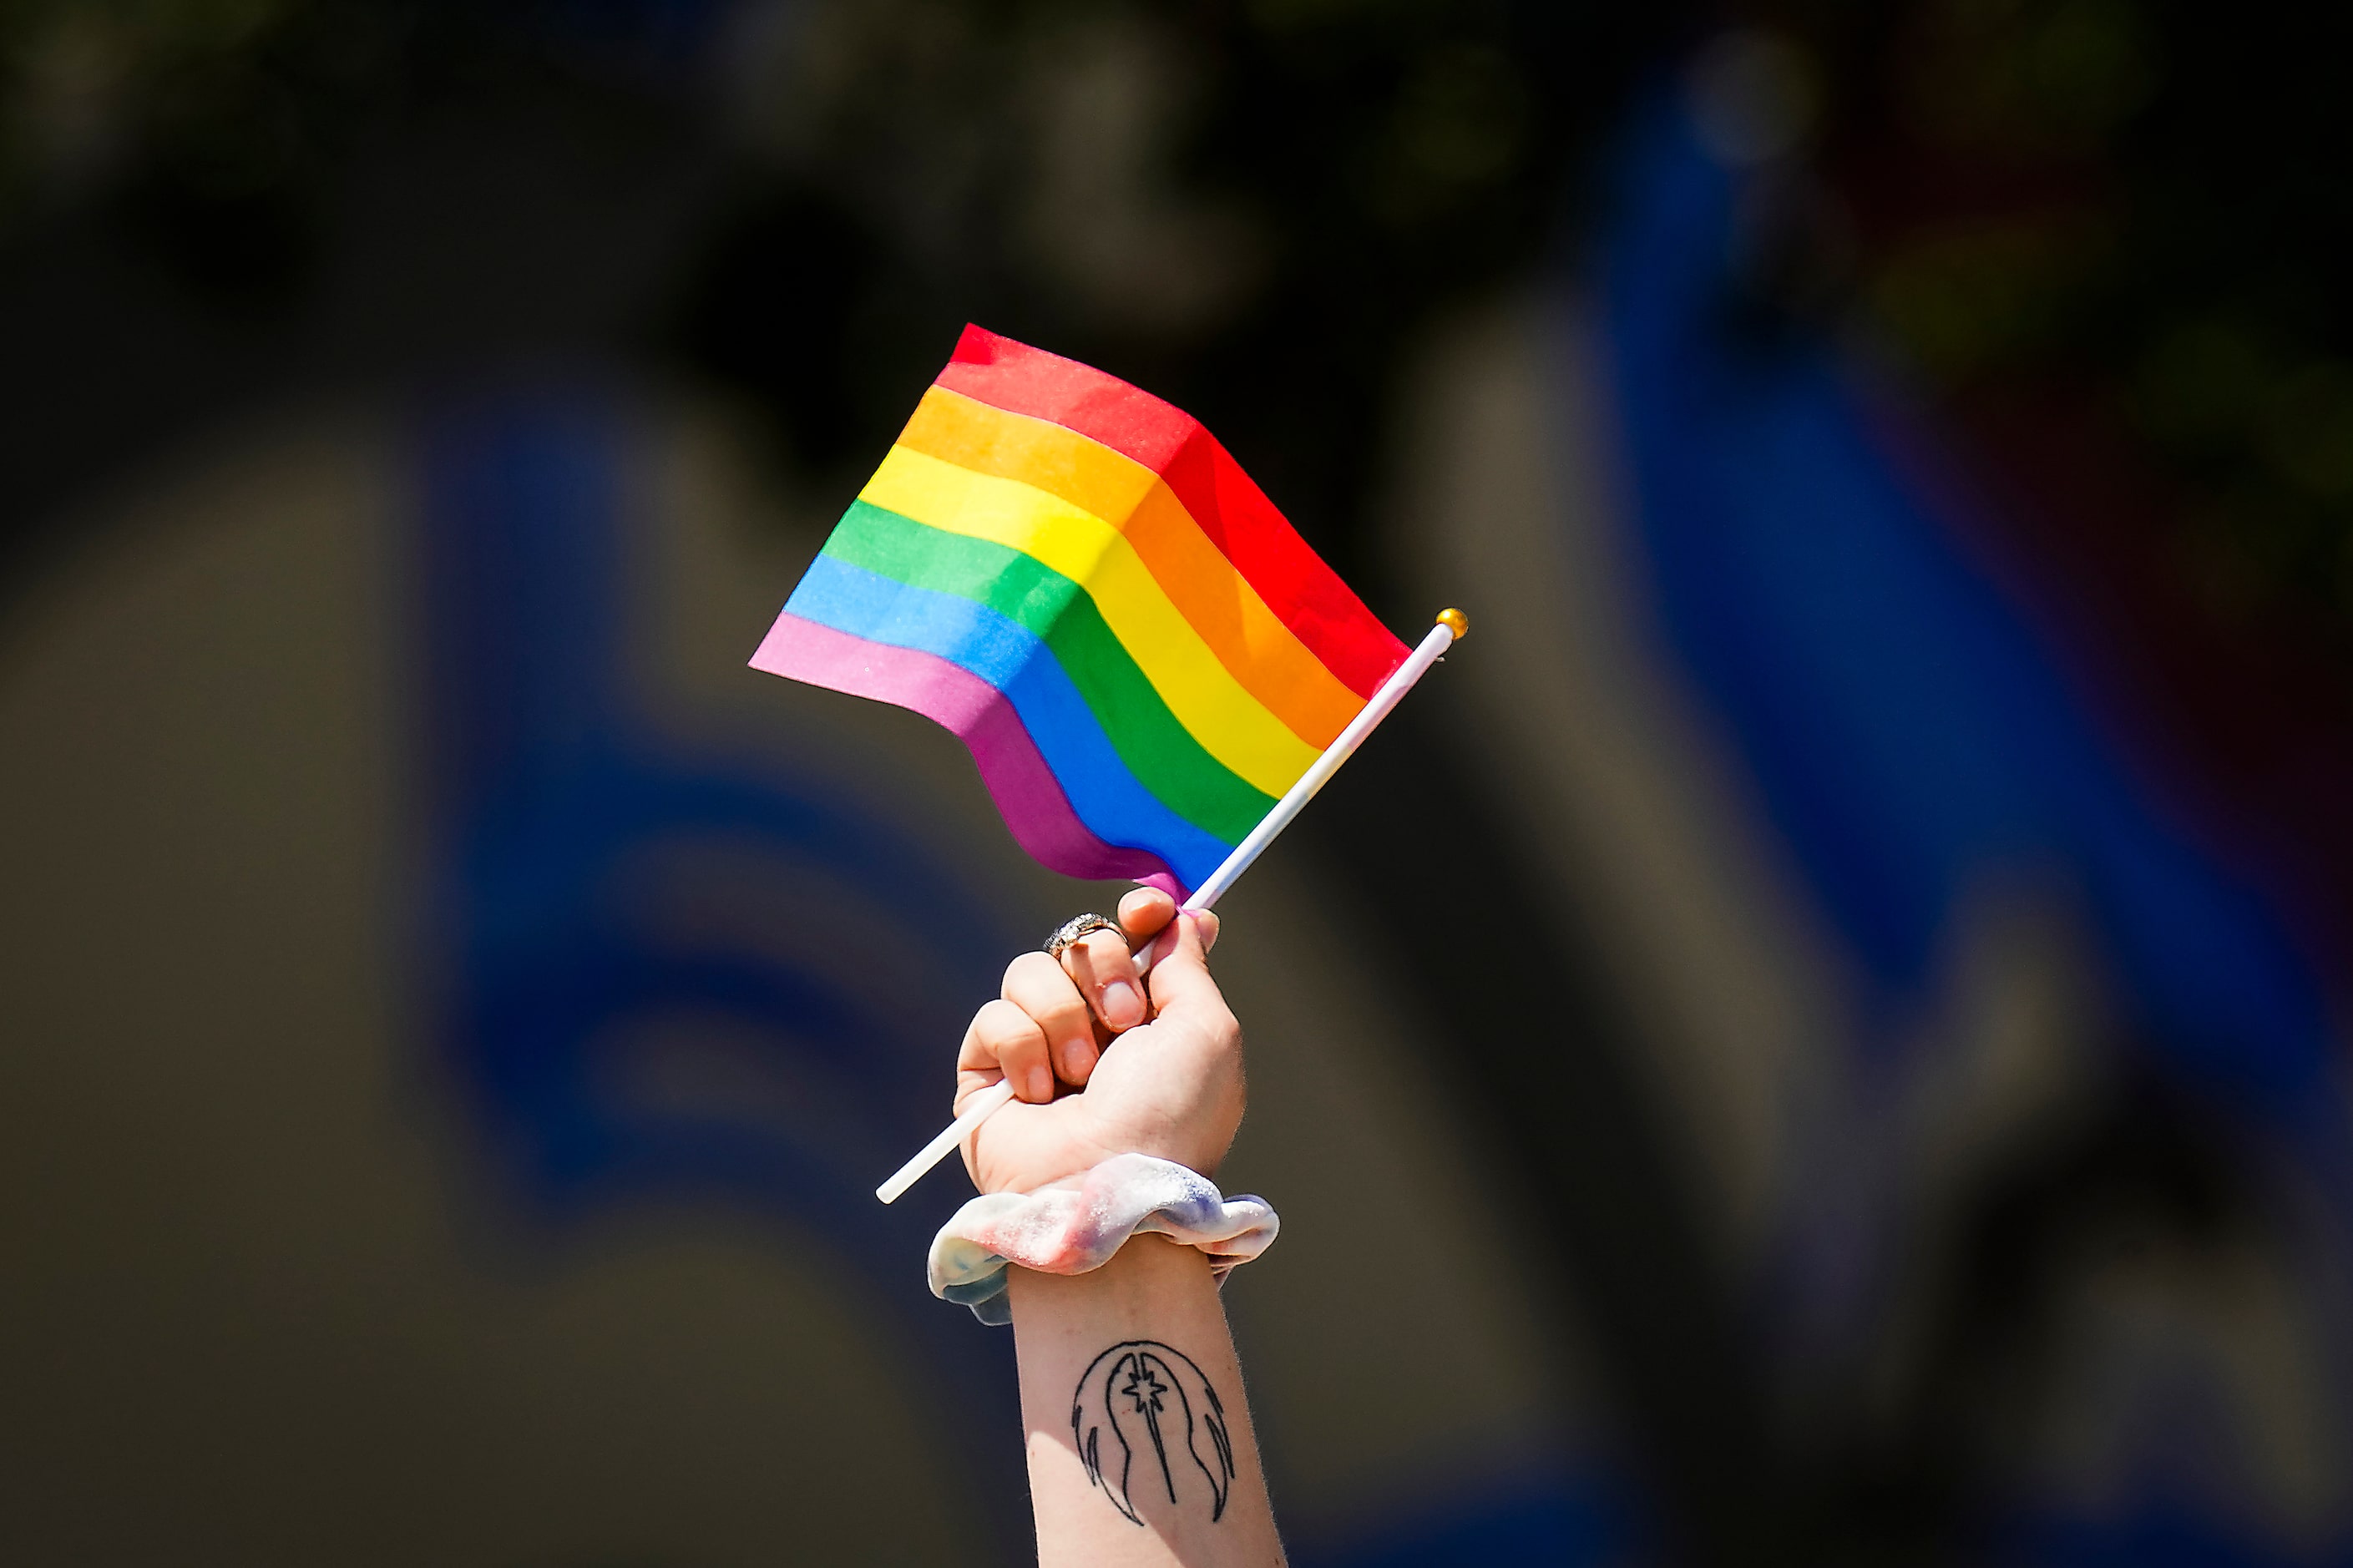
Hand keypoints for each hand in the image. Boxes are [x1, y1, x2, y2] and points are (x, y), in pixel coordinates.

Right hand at [957, 887, 1240, 1195]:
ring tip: (1079, 1075)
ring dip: (1062, 1017)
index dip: (1138, 912)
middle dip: (1104, 970)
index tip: (1145, 909)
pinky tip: (1039, 1096)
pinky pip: (993, 1015)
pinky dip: (1021, 1050)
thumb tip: (1190, 917)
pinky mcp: (988, 1072)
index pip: (1133, 936)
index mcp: (1150, 1018)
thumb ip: (1188, 965)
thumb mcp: (1206, 1031)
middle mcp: (1095, 1027)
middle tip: (1122, 1022)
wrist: (1105, 1185)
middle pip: (1082, 941)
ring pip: (1030, 970)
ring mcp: (1039, 1048)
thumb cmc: (1168, 1115)